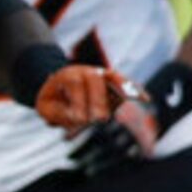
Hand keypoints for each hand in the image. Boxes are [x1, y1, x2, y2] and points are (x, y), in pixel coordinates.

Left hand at [36, 65, 156, 172]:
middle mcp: (86, 71)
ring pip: (113, 78)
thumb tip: (78, 119)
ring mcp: (102, 76)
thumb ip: (58, 115)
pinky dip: (136, 90)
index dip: (78, 101)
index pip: (75, 83)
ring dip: (120, 89)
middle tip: (98, 119)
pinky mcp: (114, 85)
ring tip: (129, 99)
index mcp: (67, 75)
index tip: (79, 120)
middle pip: (95, 79)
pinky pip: (127, 84)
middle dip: (98, 100)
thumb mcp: (46, 109)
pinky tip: (145, 99)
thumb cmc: (54, 103)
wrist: (60, 89)